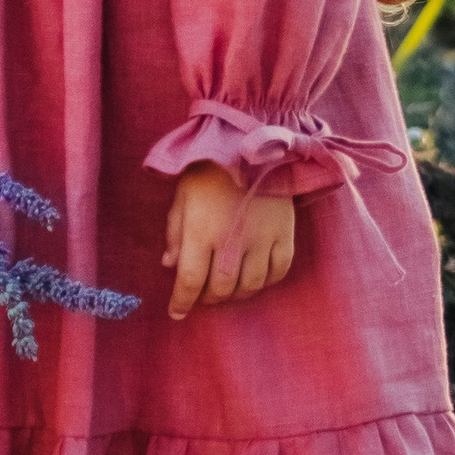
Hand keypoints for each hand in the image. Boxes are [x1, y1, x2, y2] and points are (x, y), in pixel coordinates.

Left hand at [162, 163, 295, 319]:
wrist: (251, 141)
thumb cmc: (209, 169)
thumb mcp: (182, 196)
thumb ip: (175, 233)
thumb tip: (170, 265)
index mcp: (201, 231)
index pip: (189, 281)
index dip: (182, 302)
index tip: (177, 313)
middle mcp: (231, 240)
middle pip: (220, 288)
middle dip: (209, 298)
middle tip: (204, 296)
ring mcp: (262, 238)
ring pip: (250, 285)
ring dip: (236, 294)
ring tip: (228, 289)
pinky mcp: (285, 233)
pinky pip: (278, 271)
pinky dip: (266, 281)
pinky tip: (255, 277)